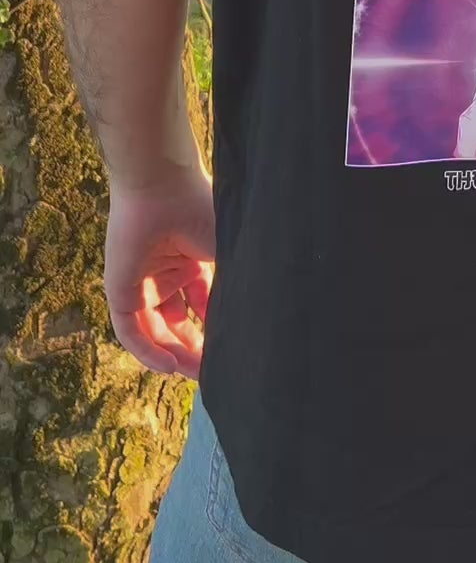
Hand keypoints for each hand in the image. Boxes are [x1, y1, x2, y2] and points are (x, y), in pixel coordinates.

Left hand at [105, 161, 215, 380]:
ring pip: (155, 332)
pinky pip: (131, 332)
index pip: (203, 304)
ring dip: (173, 356)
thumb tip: (267, 316)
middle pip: (178, 323)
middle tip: (212, 373)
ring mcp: (142, 283)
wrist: (162, 187)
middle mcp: (167, 274)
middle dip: (195, 349)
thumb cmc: (200, 211)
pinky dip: (149, 352)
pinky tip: (171, 366)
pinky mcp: (120, 291)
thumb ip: (237, 285)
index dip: (216, 328)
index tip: (232, 351)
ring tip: (195, 375)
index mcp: (192, 260)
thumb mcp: (227, 254)